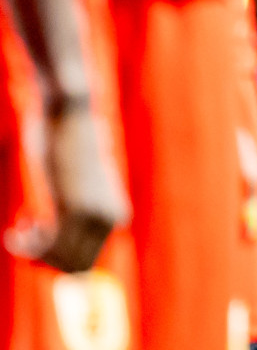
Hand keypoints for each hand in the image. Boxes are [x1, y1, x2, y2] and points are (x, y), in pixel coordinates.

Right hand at [6, 102, 127, 272]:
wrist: (69, 114)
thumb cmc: (66, 144)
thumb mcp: (75, 183)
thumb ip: (78, 210)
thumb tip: (72, 243)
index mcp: (117, 214)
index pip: (88, 263)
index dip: (54, 261)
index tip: (34, 238)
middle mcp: (111, 218)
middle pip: (76, 269)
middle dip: (42, 261)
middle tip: (21, 235)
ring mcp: (95, 214)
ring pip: (61, 263)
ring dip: (31, 255)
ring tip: (16, 231)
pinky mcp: (75, 206)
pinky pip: (49, 248)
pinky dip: (25, 248)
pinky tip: (13, 232)